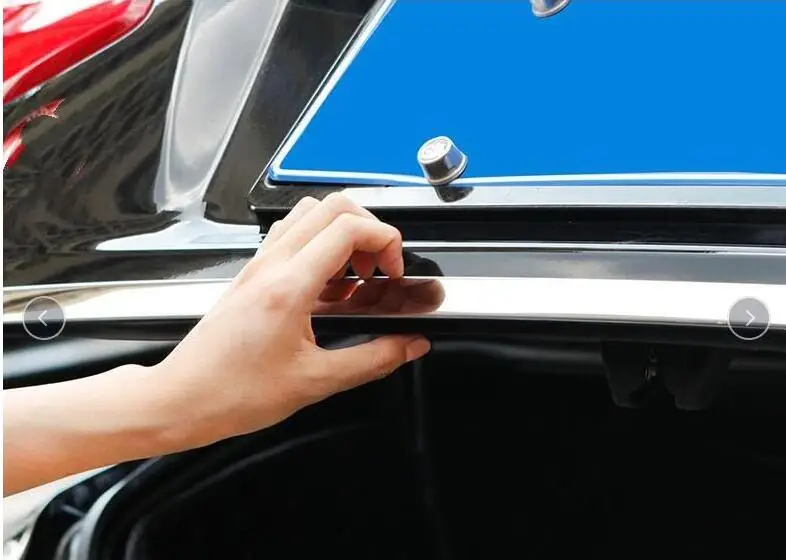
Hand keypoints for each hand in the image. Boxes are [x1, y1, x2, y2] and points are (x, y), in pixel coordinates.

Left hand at [155, 194, 431, 447]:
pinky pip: (291, 239)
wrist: (181, 400)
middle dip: (369, 229)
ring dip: (342, 234)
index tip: (394, 272)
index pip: (348, 228)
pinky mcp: (252, 277)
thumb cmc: (230, 393)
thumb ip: (372, 359)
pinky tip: (329, 290)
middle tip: (380, 268)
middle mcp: (270, 266)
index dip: (385, 241)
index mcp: (288, 286)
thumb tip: (408, 346)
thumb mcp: (315, 382)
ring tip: (356, 275)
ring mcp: (258, 267)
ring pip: (309, 215)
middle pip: (331, 207)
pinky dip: (320, 249)